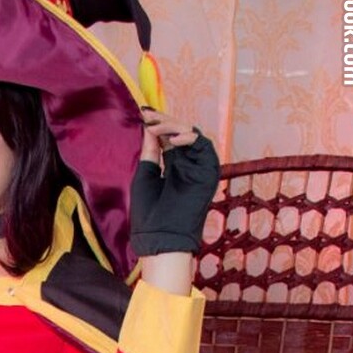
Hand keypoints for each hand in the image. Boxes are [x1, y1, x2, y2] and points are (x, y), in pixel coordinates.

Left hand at [130, 110, 220, 256]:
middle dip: (164, 121)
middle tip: (148, 115)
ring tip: (156, 127)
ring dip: (174, 126)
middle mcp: (187, 165)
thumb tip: (150, 127)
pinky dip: (189, 137)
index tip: (144, 112)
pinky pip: (203, 146)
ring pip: (192, 135)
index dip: (158, 124)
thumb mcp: (146, 176)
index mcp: (172, 167)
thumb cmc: (149, 214)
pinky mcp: (208, 172)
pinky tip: (173, 138)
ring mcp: (198, 168)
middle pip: (180, 133)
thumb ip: (151, 151)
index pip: (169, 137)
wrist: (161, 239)